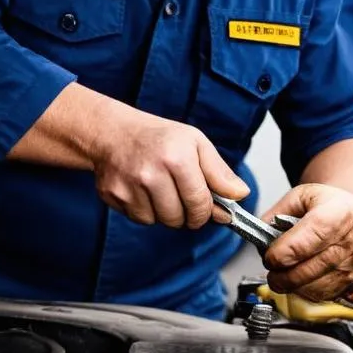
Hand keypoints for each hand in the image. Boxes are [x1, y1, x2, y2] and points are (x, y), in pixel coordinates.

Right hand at [91, 111, 248, 229]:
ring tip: (159, 188)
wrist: (113, 131)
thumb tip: (240, 194)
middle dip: (185, 213)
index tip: (204, 208)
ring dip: (164, 212)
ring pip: (159, 221)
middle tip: (179, 194)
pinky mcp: (113, 195)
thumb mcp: (195, 142)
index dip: (206, 211)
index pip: (200, 204)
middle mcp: (151, 173)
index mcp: (177, 158)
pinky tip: (142, 190)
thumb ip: (219, 171)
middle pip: (179, 219)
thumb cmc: (158, 137)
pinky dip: (144, 210)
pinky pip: (139, 218)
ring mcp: (129, 186)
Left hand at [260, 183, 352, 302]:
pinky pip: (328, 295)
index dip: (285, 252)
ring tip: (284, 275)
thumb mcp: (299, 196)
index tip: (269, 257)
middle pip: (311, 268)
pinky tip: (303, 279)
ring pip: (318, 287)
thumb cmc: (326, 204)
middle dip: (283, 275)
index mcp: (340, 213)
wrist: (352, 213)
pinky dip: (309, 292)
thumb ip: (275, 216)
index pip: (311, 238)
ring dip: (294, 286)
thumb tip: (260, 241)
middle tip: (271, 272)